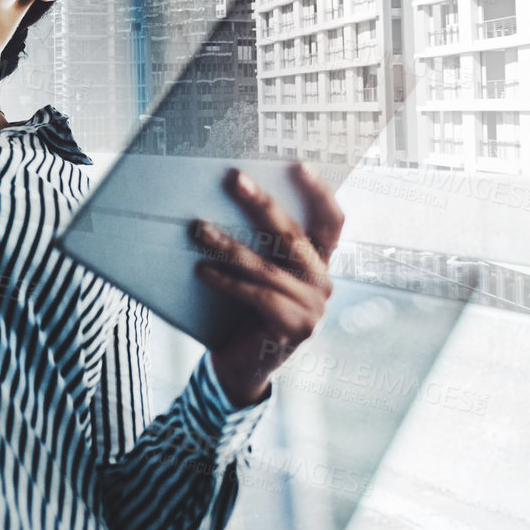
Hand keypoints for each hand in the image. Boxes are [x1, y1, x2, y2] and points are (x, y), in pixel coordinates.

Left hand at [187, 163, 344, 406]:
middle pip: (293, 235)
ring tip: (198, 228)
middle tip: (234, 179)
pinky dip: (227, 281)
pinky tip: (203, 270)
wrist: (239, 365)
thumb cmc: (242, 307)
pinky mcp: (295, 330)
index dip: (319, 192)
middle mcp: (322, 282)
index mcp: (317, 261)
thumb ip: (258, 242)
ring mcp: (312, 309)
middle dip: (262, 204)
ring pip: (268, 266)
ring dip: (229, 244)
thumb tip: (229, 193)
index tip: (296, 164)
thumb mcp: (256, 270)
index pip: (331, 221)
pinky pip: (258, 296)